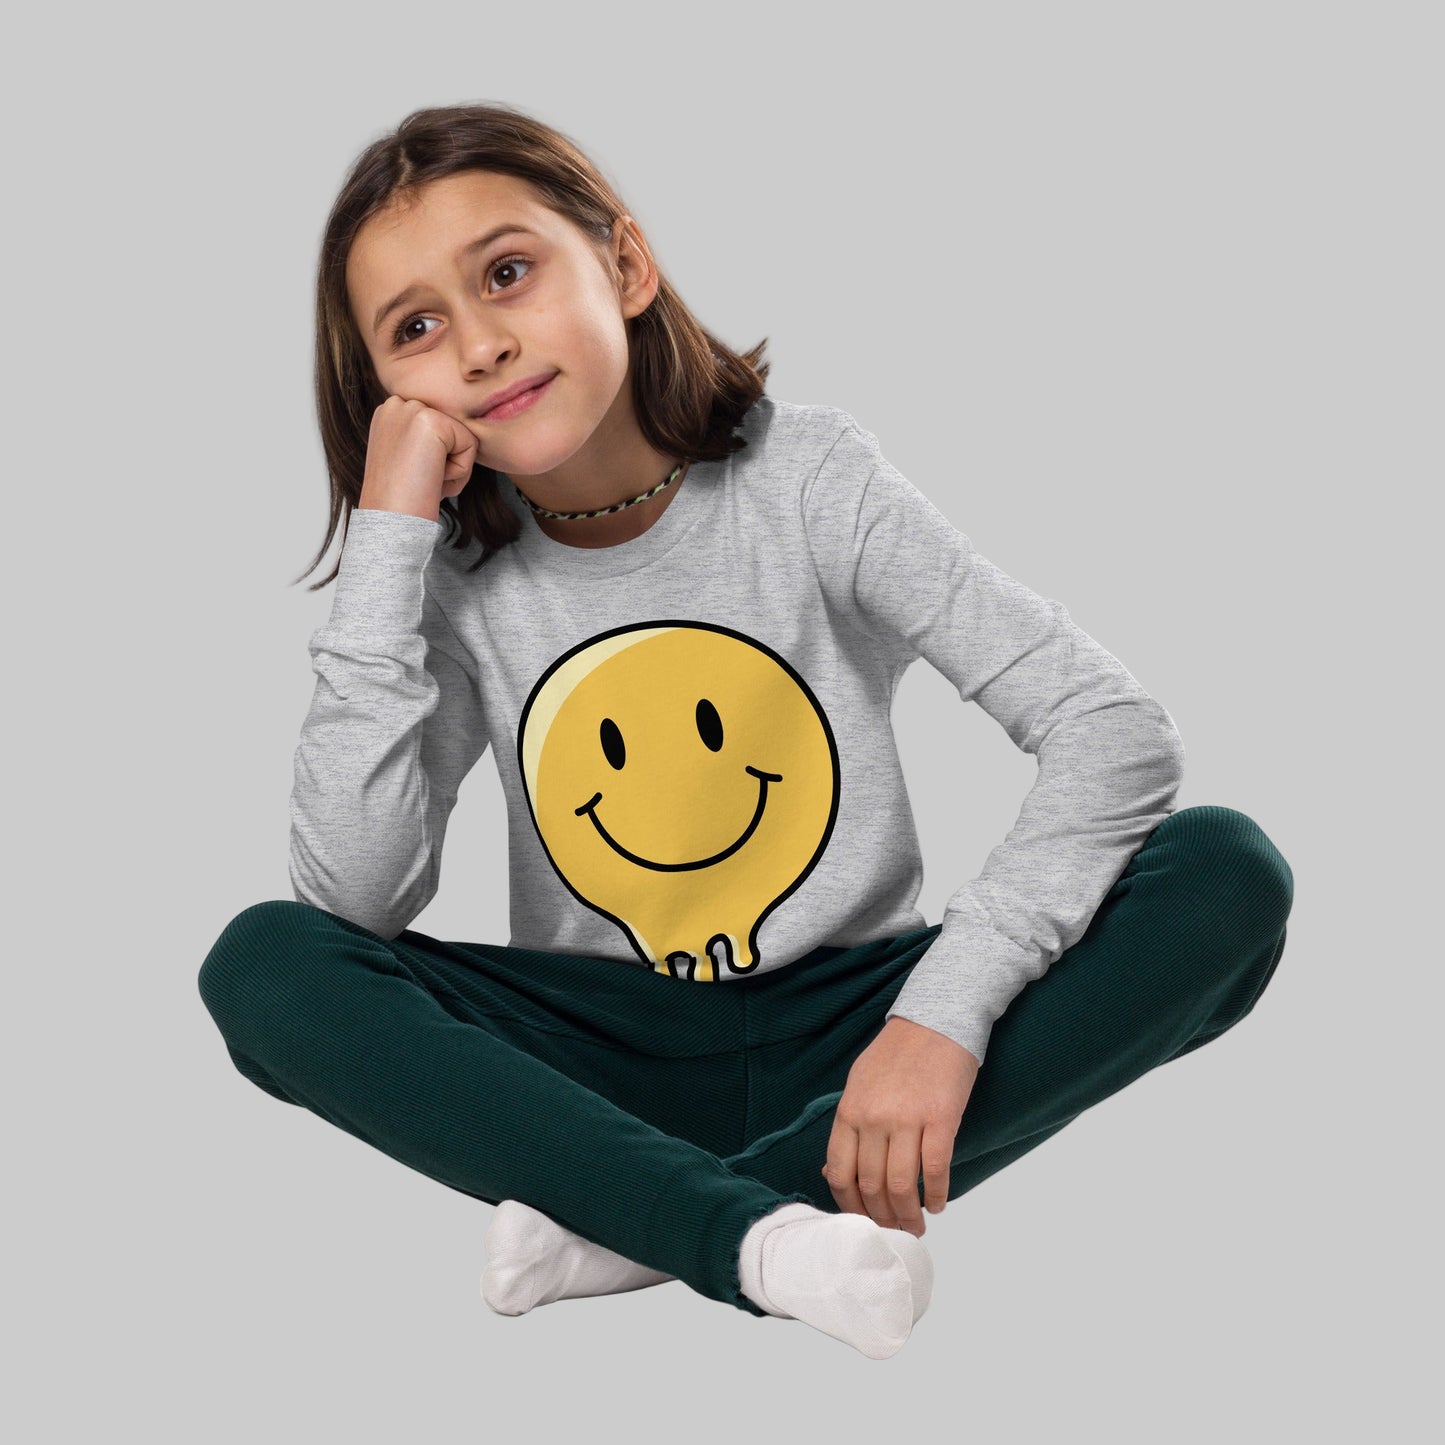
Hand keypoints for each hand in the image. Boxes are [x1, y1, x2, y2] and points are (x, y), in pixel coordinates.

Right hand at [357, 395, 480, 522]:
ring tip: (424, 481)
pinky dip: (459, 472)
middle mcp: (397, 403)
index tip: (411, 478)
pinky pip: (470, 446)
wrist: (389, 521)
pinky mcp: (431, 421)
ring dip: (452, 469)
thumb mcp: (407, 460)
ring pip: (462, 437)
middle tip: (418, 482)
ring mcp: (412, 408)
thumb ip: (424, 441)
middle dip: (444, 462)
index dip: (434, 460)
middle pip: (452, 430)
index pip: (439, 429)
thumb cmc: (401, 501)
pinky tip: (432, 480)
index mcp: (389, 413)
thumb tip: (451, 440)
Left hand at [820, 1016, 979, 1236]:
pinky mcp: (940, 1119)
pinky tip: (937, 1203)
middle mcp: (873, 1119)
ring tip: (916, 1224)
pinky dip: (936, 1194)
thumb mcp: (859, 1084)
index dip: (849, 1205)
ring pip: (901, 1184)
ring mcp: (907, 1119)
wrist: (936, 1021)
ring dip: (908, 1214)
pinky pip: (935, 1170)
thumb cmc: (897, 1054)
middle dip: (881, 1217)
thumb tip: (834, 1173)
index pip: (839, 1173)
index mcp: (850, 1111)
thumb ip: (849, 1127)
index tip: (862, 1220)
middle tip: (893, 1230)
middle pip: (871, 1185)